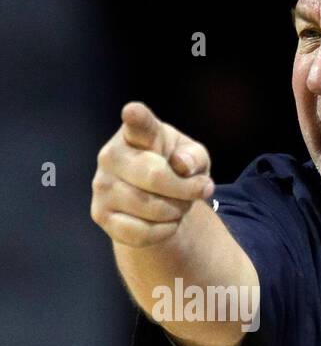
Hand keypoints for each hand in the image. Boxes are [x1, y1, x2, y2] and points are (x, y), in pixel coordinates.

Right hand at [90, 101, 214, 247]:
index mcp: (137, 134)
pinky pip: (141, 233)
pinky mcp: (100, 214)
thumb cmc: (176, 168)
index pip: (138, 124)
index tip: (133, 112)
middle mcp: (112, 155)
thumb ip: (195, 158)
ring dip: (176, 212)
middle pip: (155, 177)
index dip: (136, 118)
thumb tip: (182, 165)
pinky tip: (164, 221)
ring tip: (177, 205)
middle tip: (195, 191)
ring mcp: (102, 185)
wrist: (157, 197)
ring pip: (151, 208)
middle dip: (185, 191)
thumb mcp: (194, 158)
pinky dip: (164, 231)